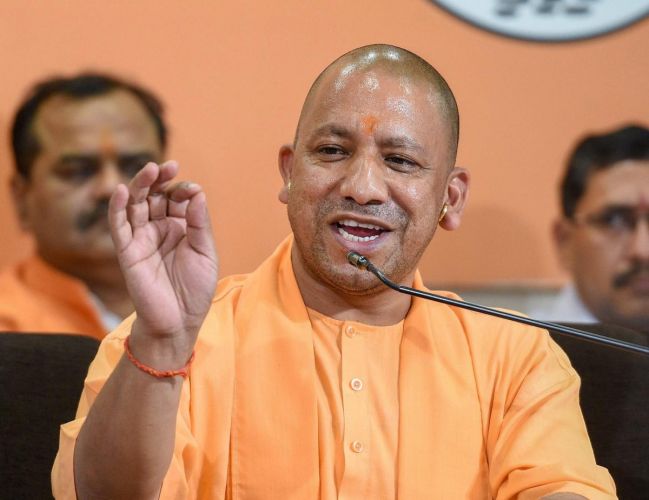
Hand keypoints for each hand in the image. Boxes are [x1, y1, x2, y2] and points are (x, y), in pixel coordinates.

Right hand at [109, 161, 217, 357]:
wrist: (179, 321)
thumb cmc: (196, 289)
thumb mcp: (205, 253)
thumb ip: (200, 223)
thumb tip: (197, 192)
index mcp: (181, 227)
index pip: (177, 199)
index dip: (183, 190)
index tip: (193, 191)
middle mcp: (160, 229)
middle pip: (155, 196)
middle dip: (160, 180)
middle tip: (168, 166)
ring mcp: (142, 239)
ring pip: (136, 205)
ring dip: (140, 185)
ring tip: (150, 170)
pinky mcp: (128, 252)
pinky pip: (119, 226)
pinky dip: (118, 208)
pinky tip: (123, 191)